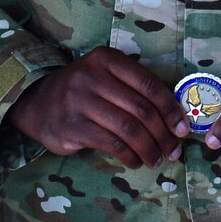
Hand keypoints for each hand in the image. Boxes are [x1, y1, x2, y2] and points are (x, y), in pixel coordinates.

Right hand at [6, 47, 186, 167]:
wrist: (37, 104)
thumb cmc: (83, 92)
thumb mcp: (105, 77)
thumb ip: (134, 89)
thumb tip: (175, 118)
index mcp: (107, 59)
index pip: (148, 84)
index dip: (170, 109)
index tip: (183, 128)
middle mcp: (92, 76)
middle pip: (141, 109)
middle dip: (164, 134)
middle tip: (174, 151)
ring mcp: (80, 101)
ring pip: (129, 129)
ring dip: (149, 149)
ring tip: (157, 159)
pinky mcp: (73, 126)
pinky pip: (112, 144)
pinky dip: (130, 156)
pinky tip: (135, 161)